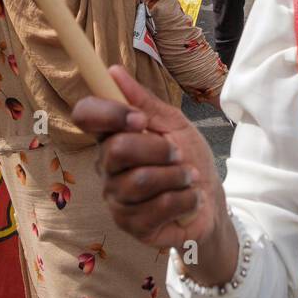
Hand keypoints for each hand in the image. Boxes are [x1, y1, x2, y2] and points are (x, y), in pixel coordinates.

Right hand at [73, 66, 236, 275]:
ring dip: (176, 176)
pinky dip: (184, 199)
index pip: (86, 116)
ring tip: (189, 178)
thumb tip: (113, 71)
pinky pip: (157, 207)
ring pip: (140, 181)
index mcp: (113, 136)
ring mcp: (116, 199)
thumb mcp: (174, 125)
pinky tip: (190, 199)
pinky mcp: (132, 226)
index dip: (109, 113)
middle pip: (117, 149)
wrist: (212, 201)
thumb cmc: (190, 159)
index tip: (140, 119)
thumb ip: (145, 102)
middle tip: (179, 154)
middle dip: (159, 149)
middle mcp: (107, 168)